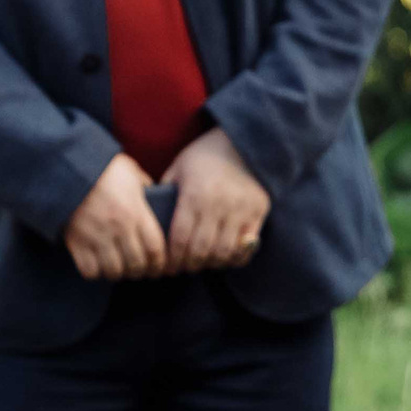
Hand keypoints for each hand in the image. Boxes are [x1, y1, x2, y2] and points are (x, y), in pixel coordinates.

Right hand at [61, 152, 166, 280]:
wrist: (65, 167)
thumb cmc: (101, 168)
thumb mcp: (131, 172)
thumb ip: (145, 186)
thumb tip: (154, 195)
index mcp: (135, 212)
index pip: (155, 249)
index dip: (159, 263)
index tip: (157, 266)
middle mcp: (119, 228)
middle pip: (136, 264)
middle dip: (140, 271)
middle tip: (137, 270)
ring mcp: (96, 236)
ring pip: (114, 270)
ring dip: (117, 273)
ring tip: (116, 268)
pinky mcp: (76, 242)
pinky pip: (89, 270)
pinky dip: (94, 272)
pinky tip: (95, 265)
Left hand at [161, 127, 269, 271]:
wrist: (243, 141)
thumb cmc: (204, 155)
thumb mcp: (178, 168)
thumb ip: (166, 191)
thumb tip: (151, 214)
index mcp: (194, 196)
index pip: (180, 238)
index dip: (172, 257)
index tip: (166, 265)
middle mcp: (218, 206)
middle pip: (201, 250)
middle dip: (189, 264)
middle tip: (182, 268)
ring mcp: (240, 210)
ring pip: (224, 252)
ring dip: (211, 263)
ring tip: (201, 264)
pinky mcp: (259, 212)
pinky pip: (248, 245)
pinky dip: (235, 257)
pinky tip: (224, 258)